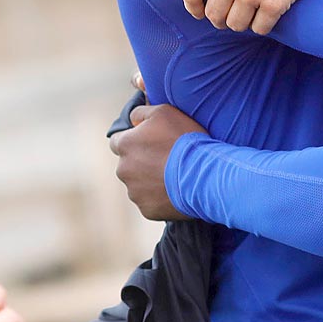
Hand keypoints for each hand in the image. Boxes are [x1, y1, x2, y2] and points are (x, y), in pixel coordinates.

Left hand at [109, 102, 205, 220]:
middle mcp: (123, 170)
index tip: (151, 142)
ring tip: (174, 175)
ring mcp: (134, 192)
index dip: (134, 140)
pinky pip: (150, 201)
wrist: (204, 175)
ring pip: (138, 184)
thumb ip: (141, 112)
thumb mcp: (164, 112)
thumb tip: (132, 119)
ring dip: (150, 180)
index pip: (118, 141)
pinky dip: (159, 197)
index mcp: (124, 145)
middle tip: (166, 158)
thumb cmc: (184, 140)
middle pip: (128, 164)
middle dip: (142, 162)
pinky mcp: (146, 209)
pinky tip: (176, 189)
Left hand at [166, 0, 322, 34]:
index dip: (192, 6)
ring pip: (236, 25)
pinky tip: (267, 15)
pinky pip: (260, 28)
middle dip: (219, 17)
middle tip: (228, 14)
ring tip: (248, 14)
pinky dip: (262, 25)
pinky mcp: (275, 4)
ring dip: (241, 22)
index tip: (198, 10)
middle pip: (213, 14)